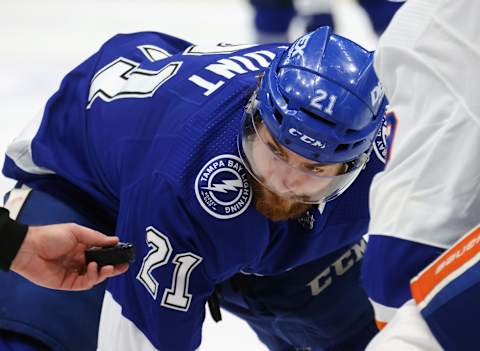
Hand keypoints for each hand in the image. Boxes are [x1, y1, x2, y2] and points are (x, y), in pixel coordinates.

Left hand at [11, 223, 128, 290]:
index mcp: (82, 248)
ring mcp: (73, 272)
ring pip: (95, 277)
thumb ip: (96, 238)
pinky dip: (92, 277)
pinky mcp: (67, 283)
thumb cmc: (50, 236)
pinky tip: (93, 268)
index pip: (102, 253)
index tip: (124, 254)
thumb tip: (115, 240)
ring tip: (107, 267)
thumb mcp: (77, 232)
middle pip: (101, 267)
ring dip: (104, 273)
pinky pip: (84, 283)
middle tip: (124, 266)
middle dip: (114, 267)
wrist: (29, 248)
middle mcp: (79, 261)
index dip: (113, 255)